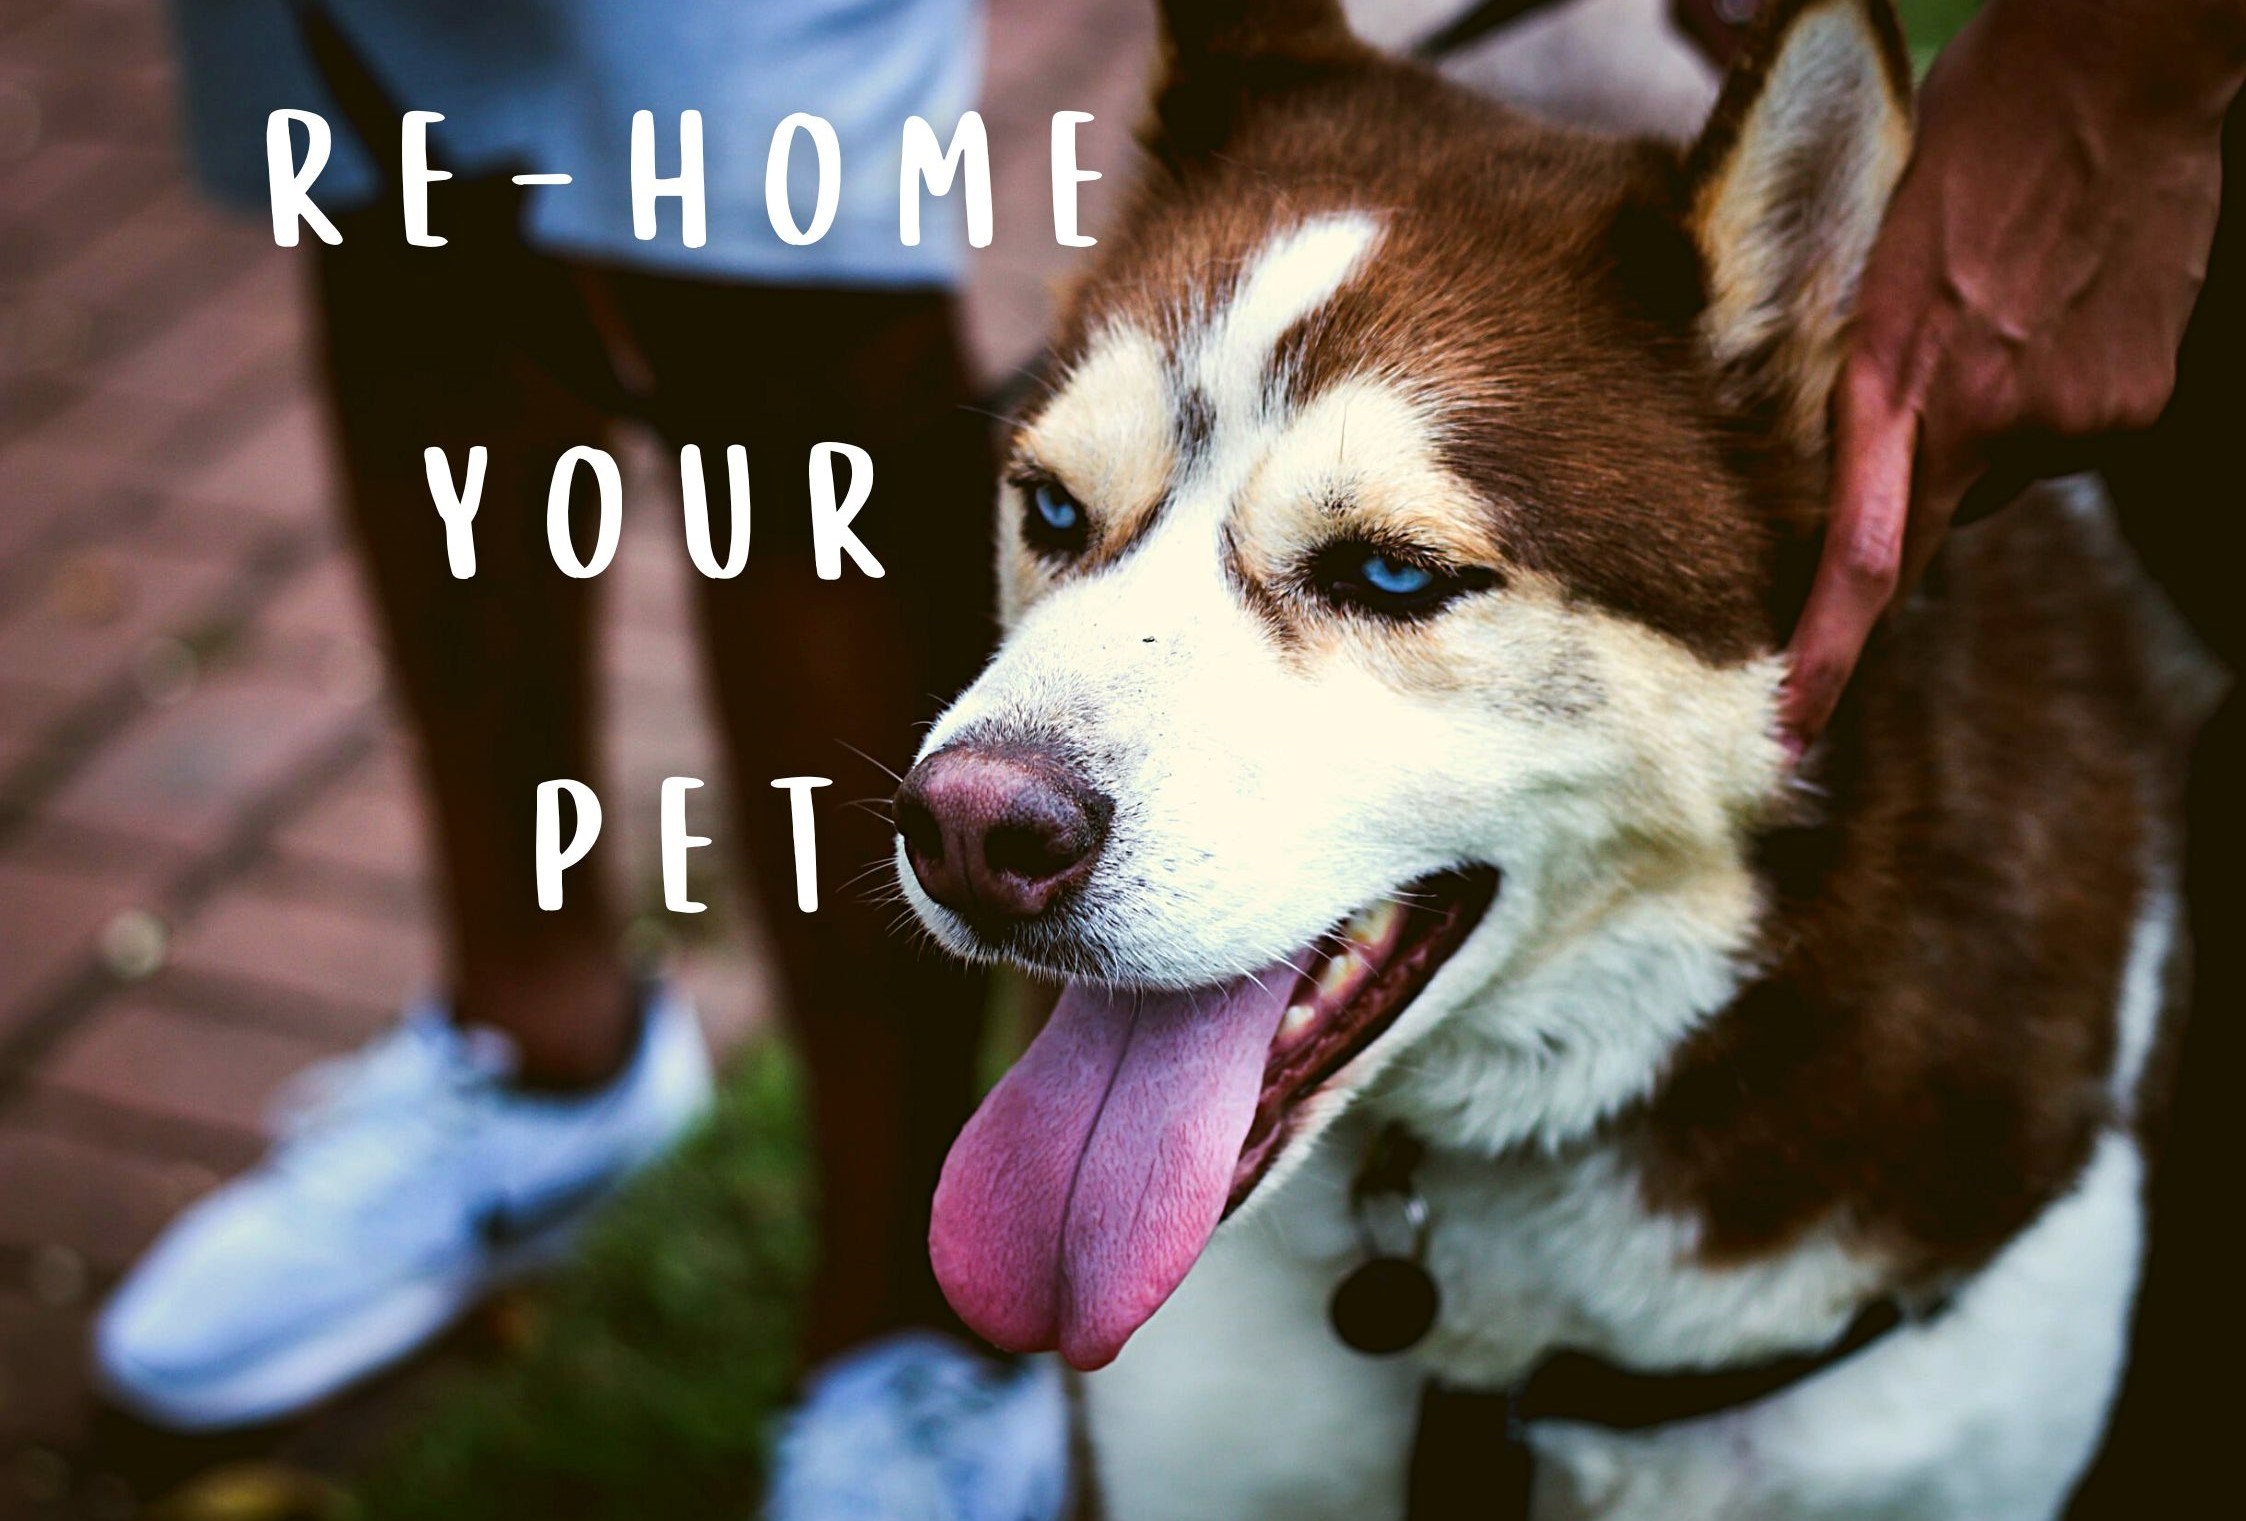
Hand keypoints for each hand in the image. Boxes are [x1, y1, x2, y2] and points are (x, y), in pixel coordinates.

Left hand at [1780, 0, 2240, 746]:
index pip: (1864, 563)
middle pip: (1930, 514)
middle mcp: (2004, 423)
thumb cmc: (1971, 139)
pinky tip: (2046, 309)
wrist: (2117, 68)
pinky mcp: (2139, 400)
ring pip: (1999, 467)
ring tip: (1993, 308)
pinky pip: (2062, 437)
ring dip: (1983, 419)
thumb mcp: (1874, 259)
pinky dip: (2042, 395)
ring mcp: (2084, 417)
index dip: (1827, 659)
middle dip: (1910, 473)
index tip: (1792, 738)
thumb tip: (1853, 467)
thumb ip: (1864, 377)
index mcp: (1913, 388)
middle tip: (1922, 370)